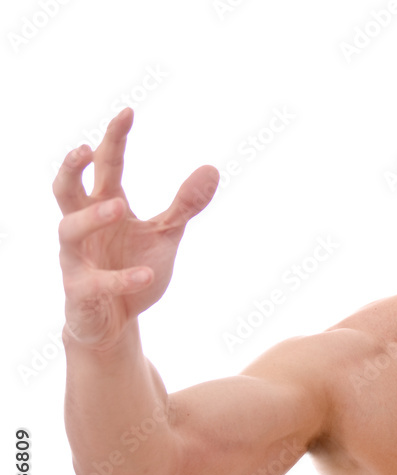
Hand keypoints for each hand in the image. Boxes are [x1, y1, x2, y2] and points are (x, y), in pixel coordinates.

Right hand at [55, 108, 218, 349]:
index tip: (128, 111)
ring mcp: (77, 259)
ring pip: (69, 230)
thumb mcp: (166, 234)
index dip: (114, 139)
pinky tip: (148, 274)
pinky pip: (97, 283)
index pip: (107, 166)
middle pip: (65, 190)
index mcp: (104, 206)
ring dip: (93, 216)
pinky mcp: (81, 292)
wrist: (114, 322)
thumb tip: (212, 167)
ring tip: (119, 205)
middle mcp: (83, 228)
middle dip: (71, 168)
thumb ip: (184, 204)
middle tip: (86, 149)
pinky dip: (123, 278)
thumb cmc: (132, 268)